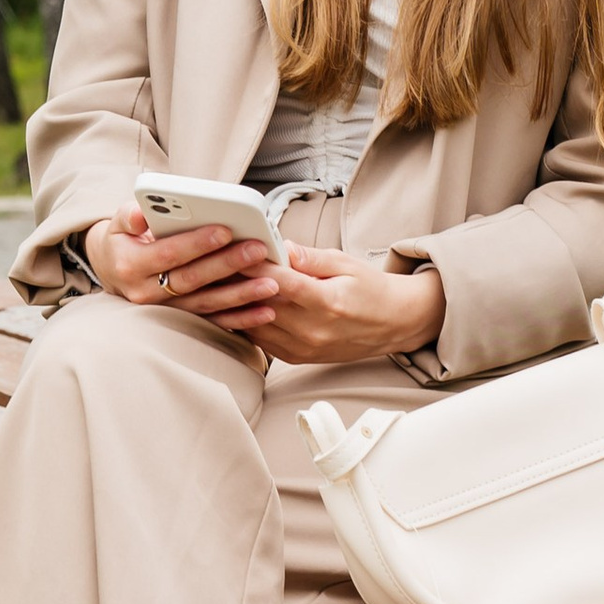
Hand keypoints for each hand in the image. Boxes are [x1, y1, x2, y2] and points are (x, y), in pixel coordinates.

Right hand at [83, 205, 282, 317]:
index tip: (226, 230)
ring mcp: (166, 312)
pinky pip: (215, 322)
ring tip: (272, 283)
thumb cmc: (123, 238)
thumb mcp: (118, 222)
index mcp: (130, 266)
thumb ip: (129, 215)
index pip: (168, 254)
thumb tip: (140, 215)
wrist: (113, 271)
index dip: (197, 243)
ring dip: (241, 296)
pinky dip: (242, 319)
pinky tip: (267, 312)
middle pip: (192, 280)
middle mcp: (146, 294)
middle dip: (227, 265)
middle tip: (258, 251)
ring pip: (207, 305)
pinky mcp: (184, 322)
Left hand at [180, 240, 444, 368]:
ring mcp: (302, 348)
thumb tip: (280, 246)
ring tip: (211, 280)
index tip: (232, 249)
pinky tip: (229, 303)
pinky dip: (243, 321)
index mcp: (327, 303)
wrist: (394, 325)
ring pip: (253, 325)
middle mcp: (312, 330)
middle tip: (209, 261)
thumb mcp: (345, 263)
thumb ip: (310, 257)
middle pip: (260, 304)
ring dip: (232, 304)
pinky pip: (260, 340)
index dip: (253, 266)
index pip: (281, 283)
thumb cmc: (371, 289)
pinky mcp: (296, 357)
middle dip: (234, 282)